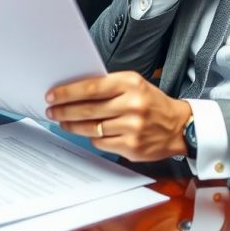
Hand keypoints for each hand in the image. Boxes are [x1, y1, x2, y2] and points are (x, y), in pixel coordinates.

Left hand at [45, 72, 191, 160]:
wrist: (178, 126)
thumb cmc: (150, 103)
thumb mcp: (134, 85)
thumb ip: (108, 86)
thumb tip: (73, 91)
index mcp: (131, 84)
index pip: (91, 87)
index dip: (68, 92)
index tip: (52, 96)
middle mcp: (132, 105)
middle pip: (88, 109)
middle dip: (64, 110)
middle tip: (51, 111)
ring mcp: (132, 127)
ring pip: (91, 128)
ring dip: (72, 125)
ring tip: (63, 122)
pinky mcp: (132, 146)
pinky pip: (100, 142)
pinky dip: (91, 137)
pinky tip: (87, 132)